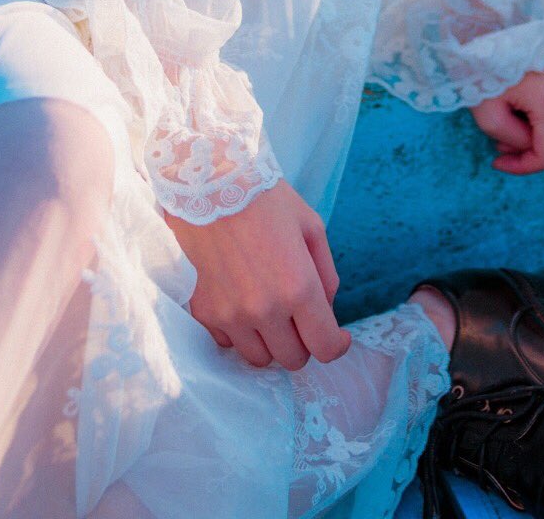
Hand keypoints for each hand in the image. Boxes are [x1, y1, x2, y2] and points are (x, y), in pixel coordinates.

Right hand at [165, 179, 351, 370]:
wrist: (209, 184)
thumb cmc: (265, 199)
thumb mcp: (311, 226)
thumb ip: (326, 275)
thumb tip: (327, 311)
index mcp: (298, 287)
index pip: (325, 347)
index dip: (337, 346)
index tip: (338, 337)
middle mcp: (265, 309)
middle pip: (293, 359)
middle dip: (303, 341)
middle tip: (299, 315)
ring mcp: (231, 315)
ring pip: (260, 358)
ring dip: (270, 341)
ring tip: (268, 309)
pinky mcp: (205, 313)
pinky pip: (228, 343)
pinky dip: (239, 332)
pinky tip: (240, 301)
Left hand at [470, 44, 543, 173]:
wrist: (480, 24)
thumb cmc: (478, 67)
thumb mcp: (487, 115)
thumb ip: (514, 141)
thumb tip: (530, 146)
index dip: (525, 166)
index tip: (498, 161)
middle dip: (533, 152)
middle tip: (503, 145)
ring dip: (542, 135)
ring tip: (511, 124)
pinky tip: (523, 108)